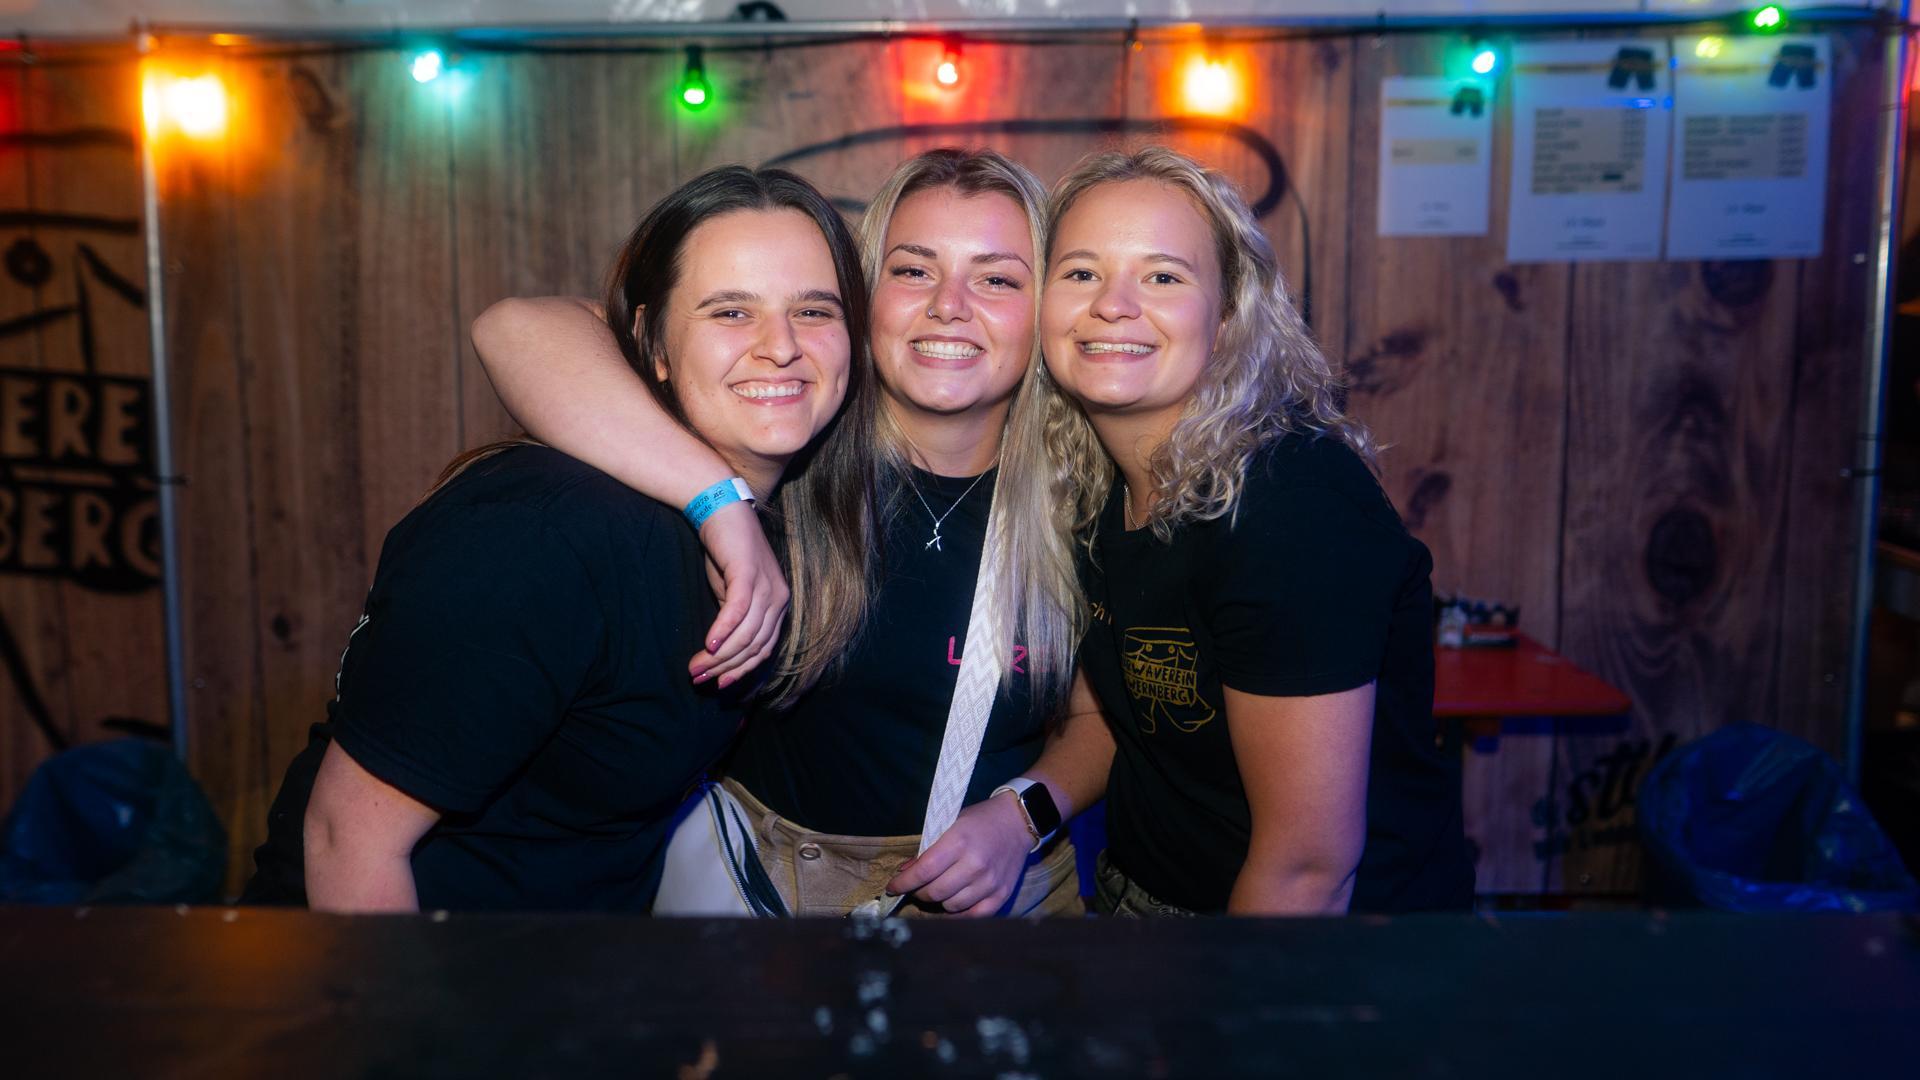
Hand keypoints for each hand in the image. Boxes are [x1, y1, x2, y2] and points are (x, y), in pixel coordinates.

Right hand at [688, 501, 789, 689]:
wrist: (721, 511)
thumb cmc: (725, 553)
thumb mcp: (732, 593)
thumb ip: (735, 621)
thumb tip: (722, 653)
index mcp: (778, 606)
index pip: (764, 650)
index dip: (741, 672)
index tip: (718, 685)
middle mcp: (779, 599)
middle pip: (754, 647)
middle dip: (725, 669)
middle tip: (698, 679)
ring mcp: (767, 586)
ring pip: (746, 635)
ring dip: (718, 656)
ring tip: (695, 668)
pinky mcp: (749, 574)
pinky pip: (738, 612)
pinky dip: (722, 631)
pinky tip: (707, 645)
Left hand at [885, 792, 1034, 916]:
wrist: (1018, 821)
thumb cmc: (980, 821)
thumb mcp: (950, 825)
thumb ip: (928, 850)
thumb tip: (905, 873)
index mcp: (959, 842)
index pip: (924, 871)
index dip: (903, 883)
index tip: (892, 888)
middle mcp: (975, 865)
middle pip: (935, 892)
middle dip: (918, 893)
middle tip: (916, 887)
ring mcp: (990, 883)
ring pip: (951, 906)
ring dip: (938, 902)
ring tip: (937, 891)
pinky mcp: (1001, 895)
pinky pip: (973, 916)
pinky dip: (957, 914)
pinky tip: (952, 904)